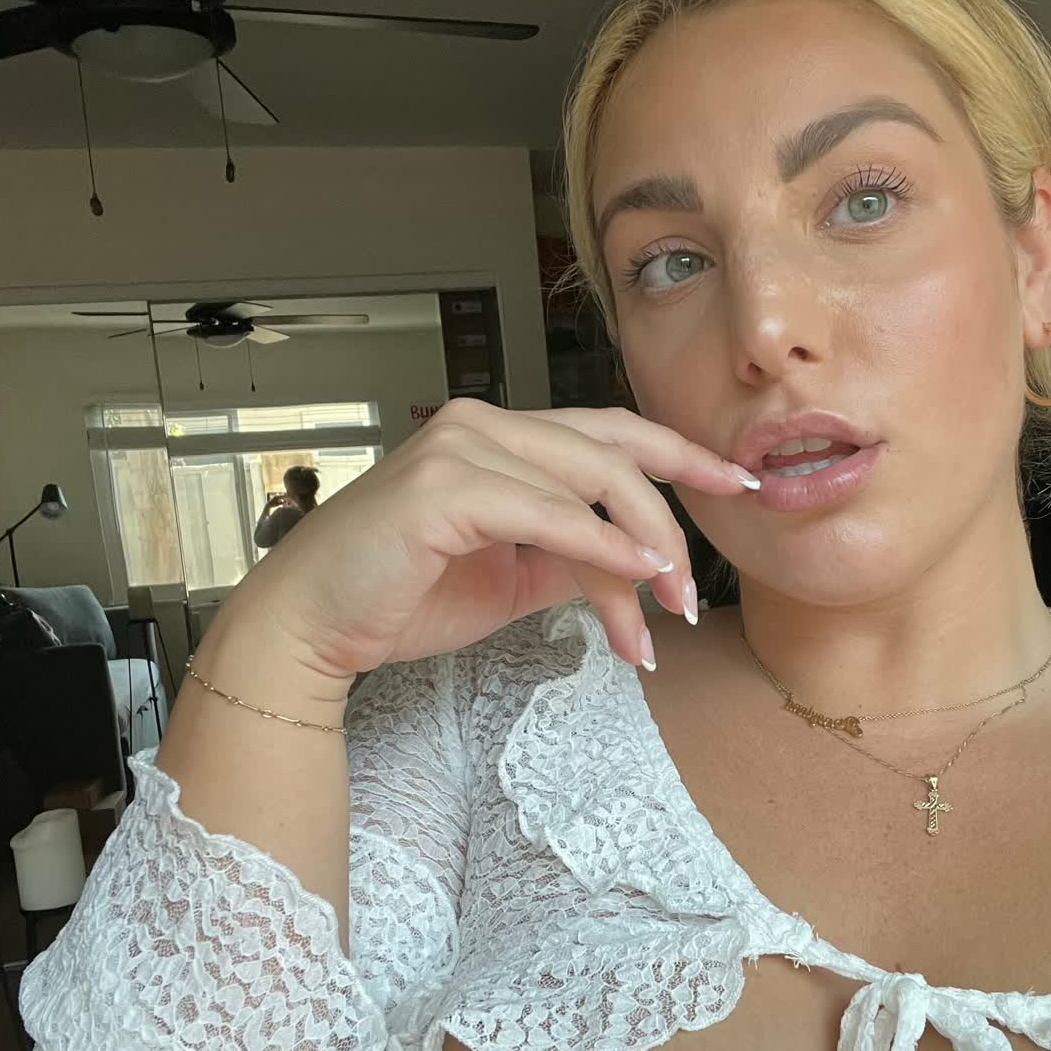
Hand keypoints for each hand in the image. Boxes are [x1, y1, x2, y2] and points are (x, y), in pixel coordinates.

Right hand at [220, 399, 759, 684]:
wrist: (311, 627)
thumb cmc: (400, 597)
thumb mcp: (512, 574)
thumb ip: (571, 553)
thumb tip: (639, 559)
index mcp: (497, 434)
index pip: (608, 432)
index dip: (680, 456)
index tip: (738, 485)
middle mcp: (480, 423)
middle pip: (611, 453)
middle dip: (672, 516)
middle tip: (697, 587)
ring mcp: (459, 448)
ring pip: (587, 484)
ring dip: (640, 550)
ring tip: (668, 608)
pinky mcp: (441, 489)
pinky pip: (547, 512)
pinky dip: (600, 544)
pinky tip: (635, 575)